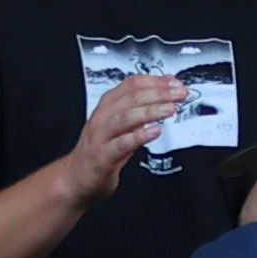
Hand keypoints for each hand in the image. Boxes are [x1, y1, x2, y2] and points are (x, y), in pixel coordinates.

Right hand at [66, 70, 189, 192]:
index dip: (156, 81)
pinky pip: (121, 144)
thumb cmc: (102, 147)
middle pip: (130, 98)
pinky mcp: (102, 156)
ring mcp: (101, 136)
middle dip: (158, 93)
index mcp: (108, 105)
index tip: (176, 83)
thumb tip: (166, 89)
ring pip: (124, 117)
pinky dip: (138, 136)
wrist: (77, 175)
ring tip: (170, 109)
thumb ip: (142, 107)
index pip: (131, 84)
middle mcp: (103, 117)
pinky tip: (155, 131)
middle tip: (179, 94)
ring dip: (149, 111)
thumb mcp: (123, 123)